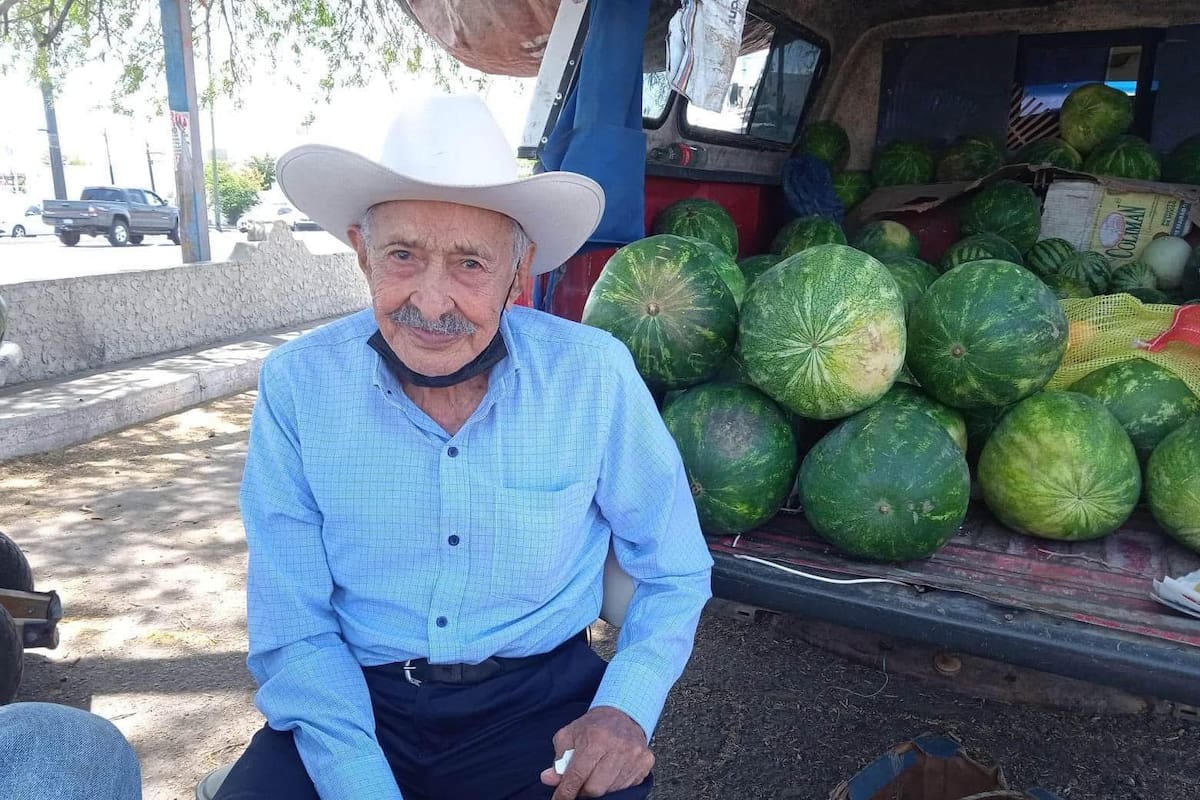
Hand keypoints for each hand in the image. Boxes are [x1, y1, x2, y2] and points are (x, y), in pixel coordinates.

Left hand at [539, 706, 653, 798]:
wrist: (623, 713)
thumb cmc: (593, 727)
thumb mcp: (569, 736)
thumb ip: (558, 759)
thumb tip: (549, 779)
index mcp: (595, 738)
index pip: (577, 775)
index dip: (566, 792)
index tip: (559, 799)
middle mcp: (618, 747)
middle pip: (595, 788)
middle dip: (583, 791)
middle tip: (580, 784)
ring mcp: (634, 755)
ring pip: (611, 790)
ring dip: (600, 787)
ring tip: (596, 774)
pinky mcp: (646, 762)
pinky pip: (627, 786)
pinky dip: (615, 785)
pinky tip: (611, 772)